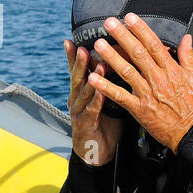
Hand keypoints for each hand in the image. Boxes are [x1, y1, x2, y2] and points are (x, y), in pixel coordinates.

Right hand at [65, 38, 121, 165]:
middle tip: (82, 46)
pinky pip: (92, 110)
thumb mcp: (106, 100)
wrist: (97, 153)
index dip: (74, 56)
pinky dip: (96, 99)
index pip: (78, 71)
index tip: (73, 39)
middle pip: (77, 77)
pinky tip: (101, 91)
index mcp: (82, 92)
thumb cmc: (104, 124)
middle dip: (79, 62)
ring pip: (83, 91)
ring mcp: (79, 112)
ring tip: (95, 63)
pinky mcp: (85, 125)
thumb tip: (119, 64)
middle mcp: (77, 99)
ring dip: (89, 77)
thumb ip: (108, 83)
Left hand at [87, 13, 192, 151]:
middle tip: (109, 23)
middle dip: (122, 36)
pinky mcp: (140, 109)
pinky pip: (120, 96)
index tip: (130, 17)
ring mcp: (147, 94)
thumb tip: (187, 38)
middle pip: (138, 53)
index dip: (141, 30)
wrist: (192, 132)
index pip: (154, 45)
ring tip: (98, 44)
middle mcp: (158, 79)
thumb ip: (189, 57)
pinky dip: (106, 87)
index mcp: (171, 70)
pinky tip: (94, 77)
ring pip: (126, 71)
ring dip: (111, 56)